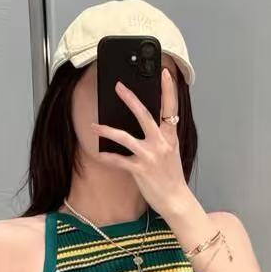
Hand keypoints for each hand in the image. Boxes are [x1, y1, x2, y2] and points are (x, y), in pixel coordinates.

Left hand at [91, 66, 189, 216]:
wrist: (175, 199)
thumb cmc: (172, 176)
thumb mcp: (171, 151)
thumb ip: (162, 136)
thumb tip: (149, 122)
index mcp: (170, 136)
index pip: (171, 107)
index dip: (169, 89)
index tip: (165, 72)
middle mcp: (161, 143)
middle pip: (144, 115)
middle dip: (130, 99)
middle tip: (119, 86)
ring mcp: (150, 156)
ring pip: (125, 137)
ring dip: (107, 130)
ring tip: (95, 125)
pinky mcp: (140, 169)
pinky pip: (119, 160)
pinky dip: (107, 157)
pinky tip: (99, 153)